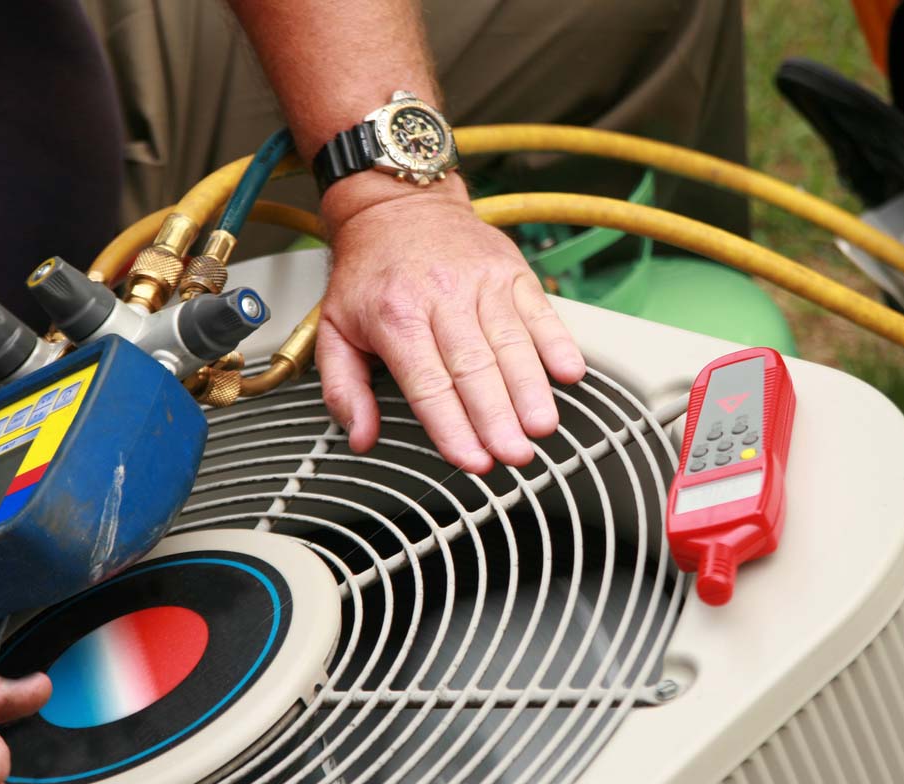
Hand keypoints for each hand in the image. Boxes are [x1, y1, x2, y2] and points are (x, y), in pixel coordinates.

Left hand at [316, 174, 585, 472]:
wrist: (396, 204)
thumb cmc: (369, 271)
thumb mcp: (333, 327)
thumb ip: (343, 387)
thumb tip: (359, 436)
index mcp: (395, 316)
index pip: (429, 384)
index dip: (452, 427)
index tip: (472, 460)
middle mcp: (441, 297)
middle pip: (475, 368)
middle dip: (498, 418)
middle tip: (514, 455)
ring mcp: (481, 282)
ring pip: (512, 343)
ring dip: (531, 390)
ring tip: (542, 426)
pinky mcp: (511, 271)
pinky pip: (540, 311)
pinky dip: (558, 342)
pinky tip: (569, 373)